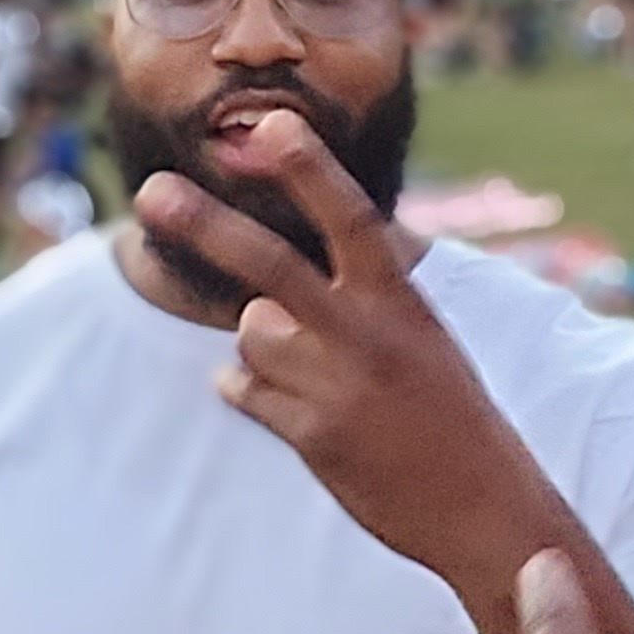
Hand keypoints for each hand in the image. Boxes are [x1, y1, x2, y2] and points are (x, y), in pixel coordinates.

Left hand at [131, 114, 547, 633]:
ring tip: (315, 373)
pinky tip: (289, 404)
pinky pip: (242, 388)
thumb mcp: (424, 332)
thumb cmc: (452, 410)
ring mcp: (337, 389)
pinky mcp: (313, 438)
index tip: (270, 124)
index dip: (309, 169)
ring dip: (263, 343)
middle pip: (270, 266)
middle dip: (204, 224)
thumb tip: (312, 247)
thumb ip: (367, 289)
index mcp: (402, 300)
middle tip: (149, 191)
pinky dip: (248, 388)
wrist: (484, 508)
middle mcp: (367, 336)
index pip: (352, 217)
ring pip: (251, 333)